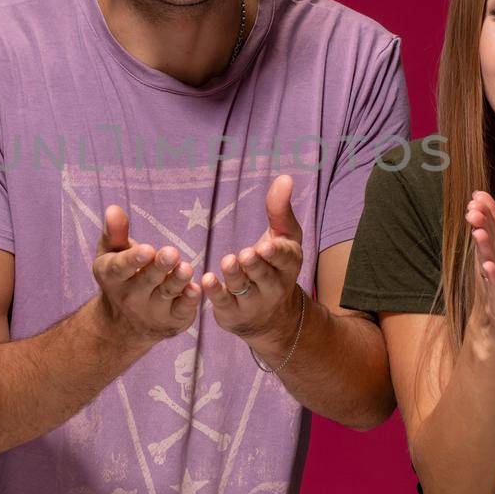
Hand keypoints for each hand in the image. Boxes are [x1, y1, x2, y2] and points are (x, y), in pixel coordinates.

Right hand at [92, 204, 200, 342]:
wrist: (122, 324)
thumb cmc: (120, 275)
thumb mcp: (111, 253)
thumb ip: (114, 232)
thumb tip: (113, 208)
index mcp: (112, 276)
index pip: (121, 268)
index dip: (134, 259)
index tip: (147, 250)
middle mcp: (130, 297)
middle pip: (147, 280)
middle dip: (160, 267)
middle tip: (172, 253)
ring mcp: (151, 311)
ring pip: (167, 294)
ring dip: (177, 281)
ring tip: (186, 268)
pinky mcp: (172, 320)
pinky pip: (182, 310)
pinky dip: (189, 301)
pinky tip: (196, 289)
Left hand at [201, 174, 305, 340]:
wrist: (272, 316)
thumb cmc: (275, 265)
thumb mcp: (283, 237)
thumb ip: (280, 209)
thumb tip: (286, 177)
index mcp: (288, 265)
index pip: (286, 259)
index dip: (277, 254)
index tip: (267, 246)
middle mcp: (274, 286)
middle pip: (264, 276)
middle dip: (255, 266)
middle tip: (245, 255)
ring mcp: (254, 301)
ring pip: (244, 289)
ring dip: (235, 276)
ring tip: (228, 262)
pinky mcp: (233, 312)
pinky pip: (224, 303)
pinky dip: (215, 292)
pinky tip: (206, 280)